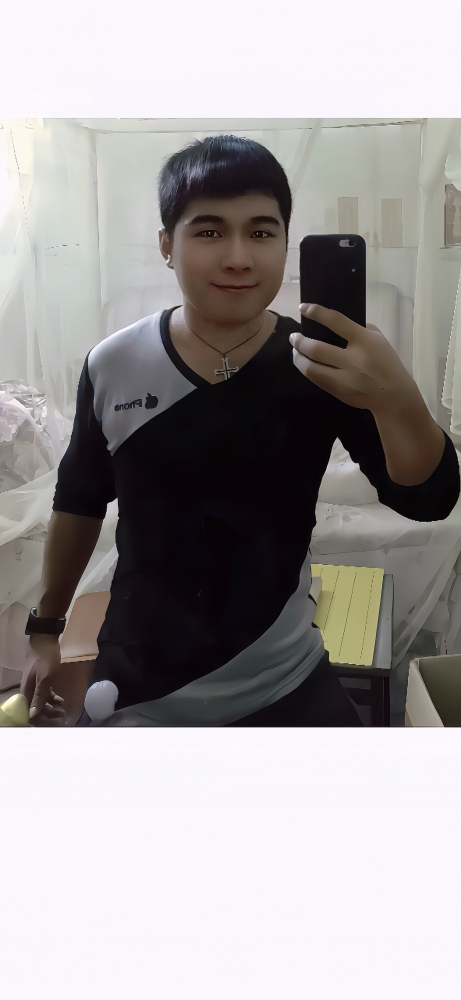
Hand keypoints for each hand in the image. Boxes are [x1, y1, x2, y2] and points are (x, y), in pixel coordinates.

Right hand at [21, 635, 66, 725]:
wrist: (46, 639)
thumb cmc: (45, 658)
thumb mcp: (45, 678)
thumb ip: (39, 696)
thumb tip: (31, 715)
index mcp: (26, 691)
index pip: (29, 712)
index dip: (39, 719)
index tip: (51, 722)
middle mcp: (28, 690)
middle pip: (35, 708)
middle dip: (47, 714)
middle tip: (61, 716)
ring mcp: (34, 685)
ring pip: (41, 702)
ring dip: (51, 707)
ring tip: (63, 710)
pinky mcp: (41, 681)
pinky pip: (45, 694)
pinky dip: (52, 699)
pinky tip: (61, 701)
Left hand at [289, 303, 415, 412]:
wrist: (393, 395)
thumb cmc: (387, 363)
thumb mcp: (379, 339)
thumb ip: (360, 329)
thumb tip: (336, 324)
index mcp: (364, 341)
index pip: (336, 321)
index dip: (316, 312)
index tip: (303, 307)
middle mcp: (353, 359)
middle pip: (316, 348)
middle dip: (299, 341)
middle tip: (294, 336)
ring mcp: (345, 378)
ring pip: (311, 368)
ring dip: (298, 358)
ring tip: (295, 351)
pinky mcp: (339, 392)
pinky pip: (316, 380)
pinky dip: (307, 370)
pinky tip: (305, 364)